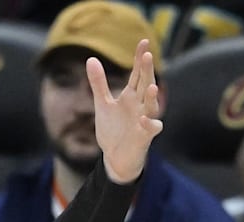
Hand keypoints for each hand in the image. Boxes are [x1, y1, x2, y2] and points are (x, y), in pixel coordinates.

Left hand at [88, 39, 163, 183]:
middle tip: (147, 55)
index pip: (137, 74)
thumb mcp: (102, 104)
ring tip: (150, 87)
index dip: (139, 59)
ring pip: (151, 106)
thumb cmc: (113, 129)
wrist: (115, 157)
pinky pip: (151, 129)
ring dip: (151, 97)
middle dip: (146, 71)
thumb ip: (99, 83)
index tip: (143, 41)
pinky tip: (145, 119)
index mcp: (130, 97)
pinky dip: (150, 124)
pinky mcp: (144, 137)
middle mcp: (140, 105)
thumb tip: (91, 59)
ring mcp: (144, 120)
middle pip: (144, 85)